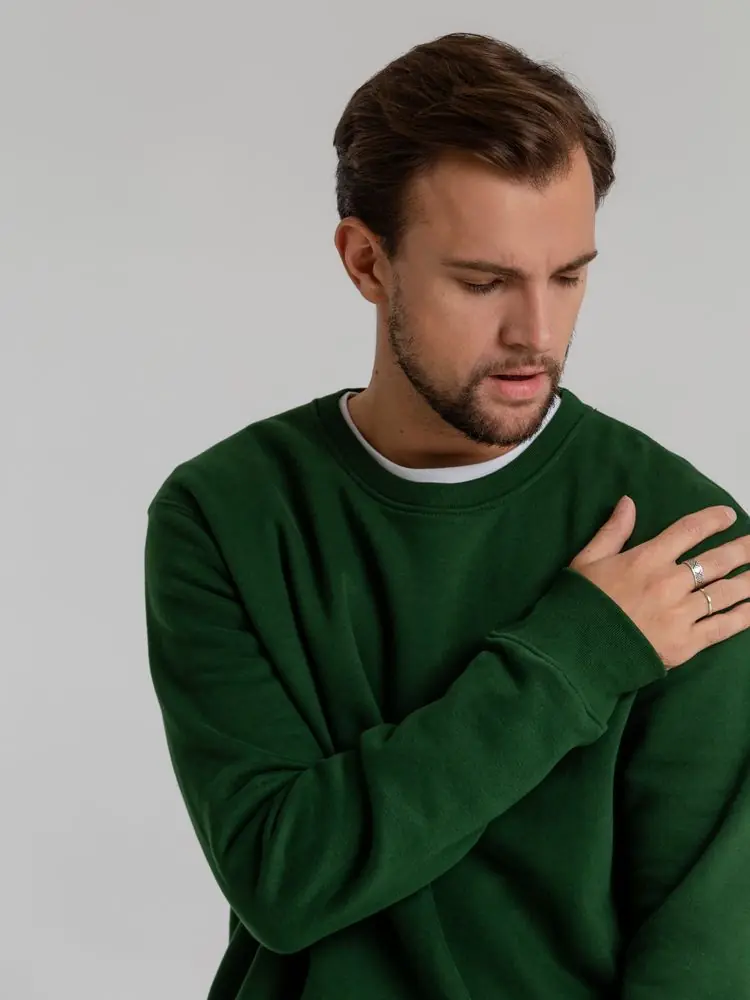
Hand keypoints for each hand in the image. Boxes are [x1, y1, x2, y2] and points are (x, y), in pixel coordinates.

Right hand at [570, 498, 749, 669]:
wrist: (577, 651)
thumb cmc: (580, 603)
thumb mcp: (588, 560)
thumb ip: (613, 531)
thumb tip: (629, 502)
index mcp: (647, 558)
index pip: (688, 531)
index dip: (712, 520)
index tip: (728, 515)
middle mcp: (670, 582)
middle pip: (716, 561)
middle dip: (742, 550)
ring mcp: (682, 613)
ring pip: (725, 592)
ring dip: (749, 582)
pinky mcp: (687, 642)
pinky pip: (723, 627)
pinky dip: (743, 617)